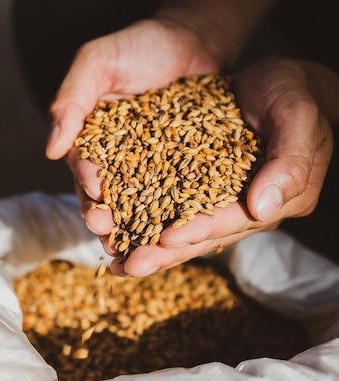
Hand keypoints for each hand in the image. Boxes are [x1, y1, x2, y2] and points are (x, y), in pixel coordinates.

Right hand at [45, 18, 222, 274]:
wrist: (195, 37)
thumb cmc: (140, 44)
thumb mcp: (97, 62)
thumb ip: (70, 100)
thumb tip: (50, 150)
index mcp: (89, 137)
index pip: (81, 166)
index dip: (85, 183)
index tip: (95, 194)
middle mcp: (115, 156)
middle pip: (105, 194)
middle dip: (104, 214)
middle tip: (109, 232)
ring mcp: (148, 165)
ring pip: (137, 202)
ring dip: (134, 226)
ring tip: (136, 245)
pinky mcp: (180, 168)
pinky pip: (174, 194)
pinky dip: (171, 215)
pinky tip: (175, 233)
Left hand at [110, 56, 338, 276]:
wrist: (278, 80)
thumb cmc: (294, 94)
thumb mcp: (297, 118)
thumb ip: (288, 163)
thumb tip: (261, 209)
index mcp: (274, 200)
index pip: (232, 221)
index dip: (199, 230)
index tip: (166, 238)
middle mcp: (244, 207)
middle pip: (200, 235)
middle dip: (163, 252)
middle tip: (128, 267)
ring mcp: (218, 197)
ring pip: (180, 224)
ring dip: (147, 242)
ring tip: (114, 260)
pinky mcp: (196, 181)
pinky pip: (167, 200)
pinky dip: (142, 213)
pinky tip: (116, 224)